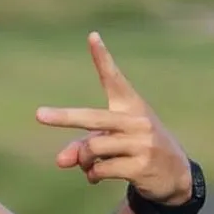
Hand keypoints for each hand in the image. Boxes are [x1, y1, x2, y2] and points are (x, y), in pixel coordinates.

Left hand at [35, 32, 191, 204]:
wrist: (175, 174)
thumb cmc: (137, 150)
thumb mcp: (112, 143)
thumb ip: (83, 146)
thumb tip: (60, 160)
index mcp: (130, 106)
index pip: (114, 79)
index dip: (102, 58)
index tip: (92, 36)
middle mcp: (136, 120)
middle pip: (92, 118)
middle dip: (65, 117)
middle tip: (39, 115)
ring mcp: (141, 142)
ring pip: (92, 149)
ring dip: (83, 161)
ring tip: (90, 166)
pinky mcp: (141, 165)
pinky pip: (100, 169)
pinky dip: (93, 175)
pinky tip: (98, 177)